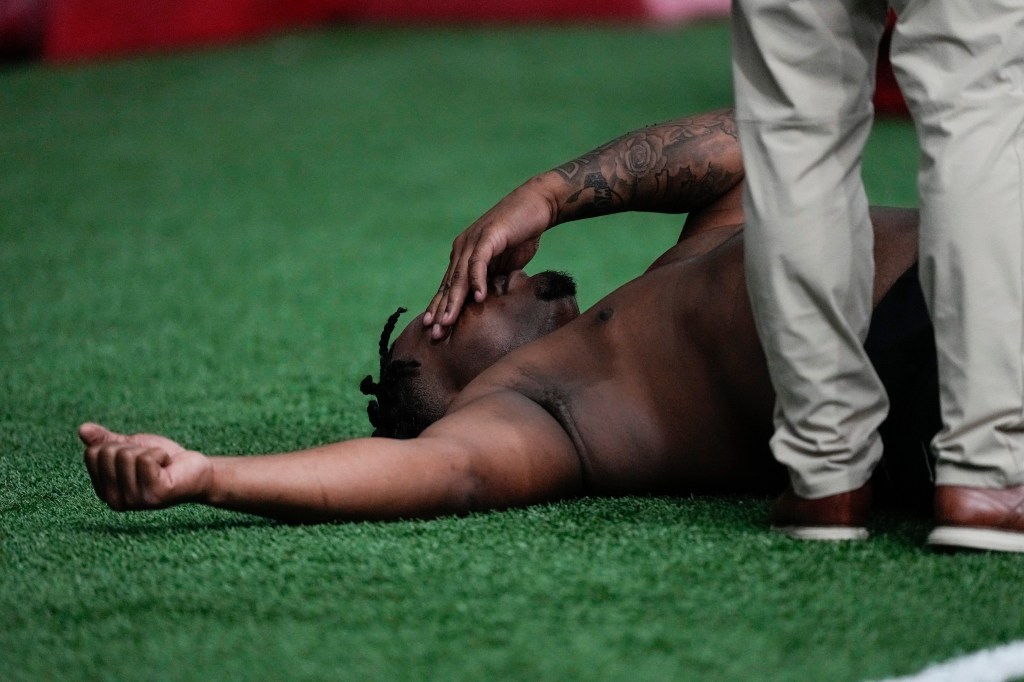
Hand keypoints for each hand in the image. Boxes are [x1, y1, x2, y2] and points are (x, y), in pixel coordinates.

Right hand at [79, 422, 211, 511]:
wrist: (196, 470)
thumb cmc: (163, 460)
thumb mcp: (131, 447)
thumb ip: (106, 441)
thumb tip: (82, 429)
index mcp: (104, 491)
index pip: (92, 453)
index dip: (116, 445)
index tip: (135, 455)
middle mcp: (115, 501)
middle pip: (108, 453)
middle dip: (133, 448)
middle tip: (150, 461)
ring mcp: (135, 500)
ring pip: (127, 455)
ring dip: (149, 452)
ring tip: (161, 465)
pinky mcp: (155, 495)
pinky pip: (146, 458)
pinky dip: (160, 454)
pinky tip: (168, 467)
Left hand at [423, 179, 555, 338]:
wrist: (538, 205)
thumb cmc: (521, 235)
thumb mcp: (503, 265)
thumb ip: (491, 281)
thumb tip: (484, 305)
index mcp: (463, 256)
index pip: (449, 287)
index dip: (440, 309)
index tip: (434, 331)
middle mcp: (462, 249)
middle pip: (449, 285)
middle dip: (441, 311)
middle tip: (435, 334)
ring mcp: (474, 242)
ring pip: (460, 277)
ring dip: (453, 301)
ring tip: (447, 322)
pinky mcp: (488, 237)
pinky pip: (479, 263)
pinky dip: (478, 281)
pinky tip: (477, 298)